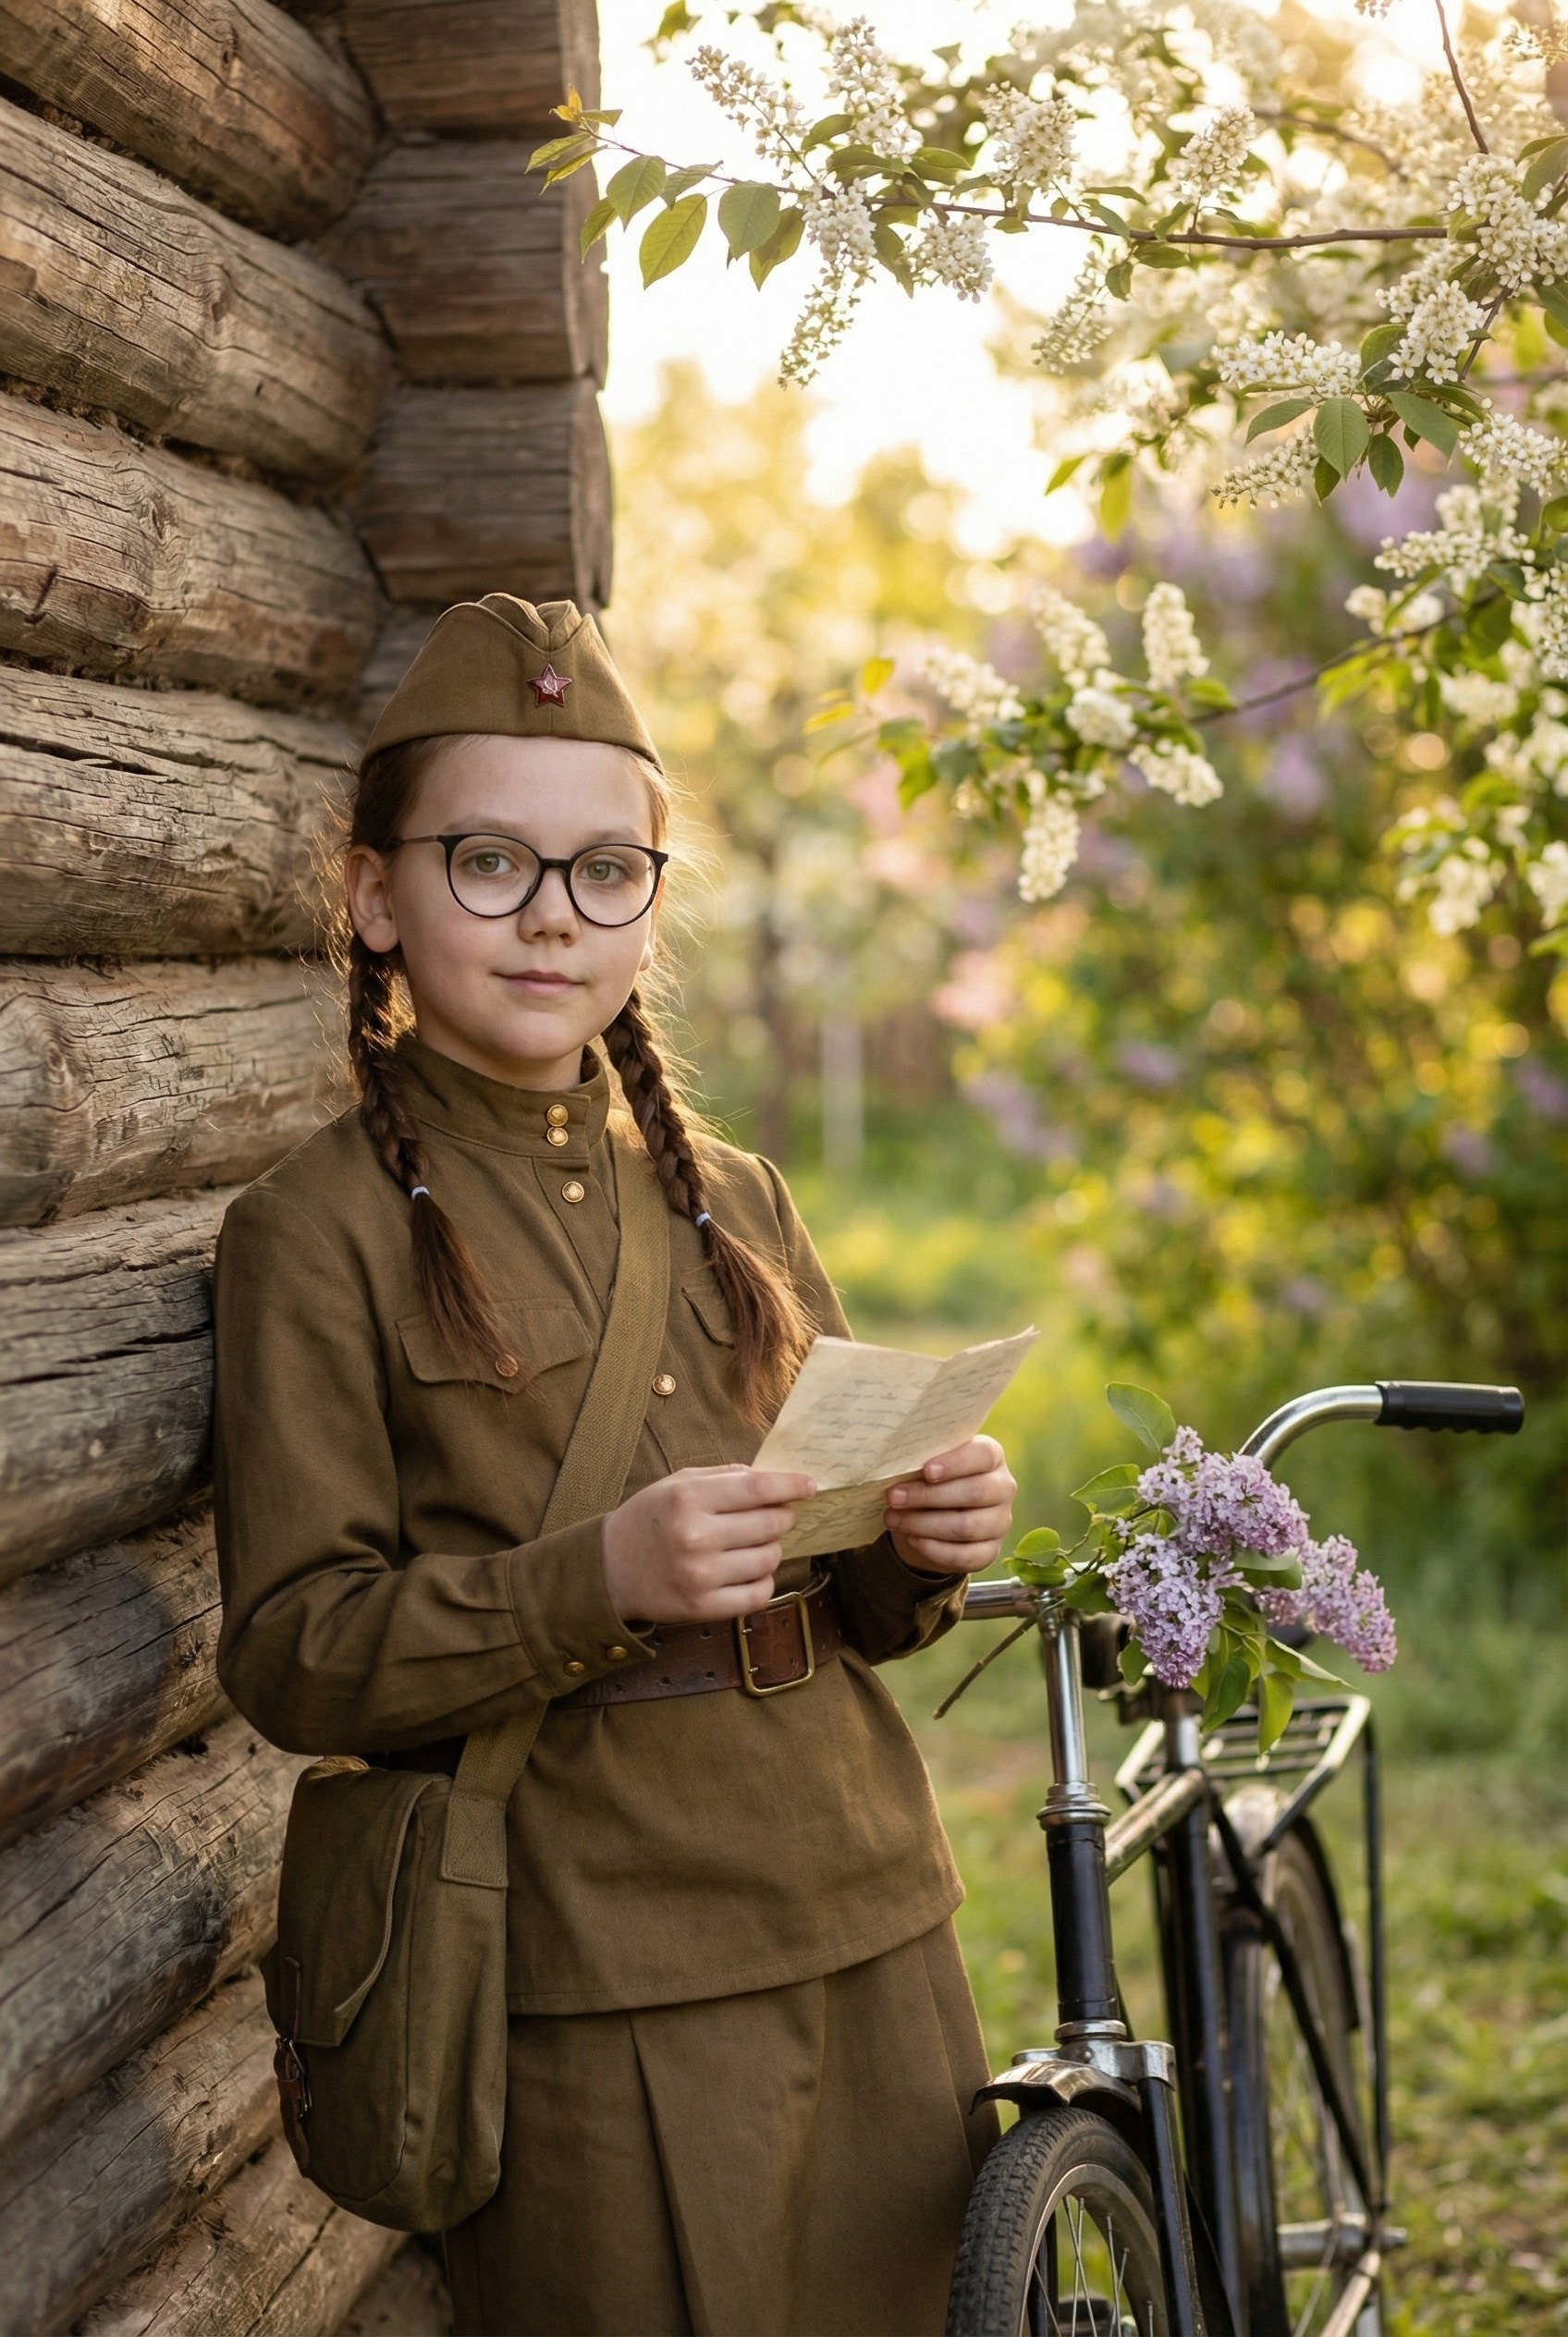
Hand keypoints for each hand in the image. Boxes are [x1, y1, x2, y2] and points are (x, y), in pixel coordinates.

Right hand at [602, 1464, 815, 1624]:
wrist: (610, 1570)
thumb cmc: (649, 1520)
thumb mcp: (676, 1484)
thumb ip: (724, 1477)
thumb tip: (774, 1479)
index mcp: (687, 1498)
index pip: (756, 1488)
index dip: (790, 1486)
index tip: (810, 1485)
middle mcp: (695, 1537)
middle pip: (770, 1525)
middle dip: (783, 1517)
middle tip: (776, 1516)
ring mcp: (701, 1576)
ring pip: (769, 1559)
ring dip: (771, 1549)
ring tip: (754, 1544)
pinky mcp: (703, 1608)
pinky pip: (759, 1594)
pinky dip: (764, 1581)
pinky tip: (749, 1571)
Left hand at [885, 1436, 1016, 1578]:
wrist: (935, 1513)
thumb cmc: (930, 1477)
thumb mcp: (927, 1463)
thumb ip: (922, 1460)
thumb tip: (898, 1466)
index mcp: (991, 1456)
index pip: (983, 1455)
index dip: (956, 1463)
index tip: (926, 1471)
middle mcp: (1003, 1488)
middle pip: (974, 1492)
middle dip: (928, 1496)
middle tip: (894, 1497)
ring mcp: (1000, 1522)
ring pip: (966, 1526)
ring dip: (924, 1524)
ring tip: (893, 1519)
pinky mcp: (990, 1551)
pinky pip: (965, 1555)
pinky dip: (935, 1549)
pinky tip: (912, 1540)